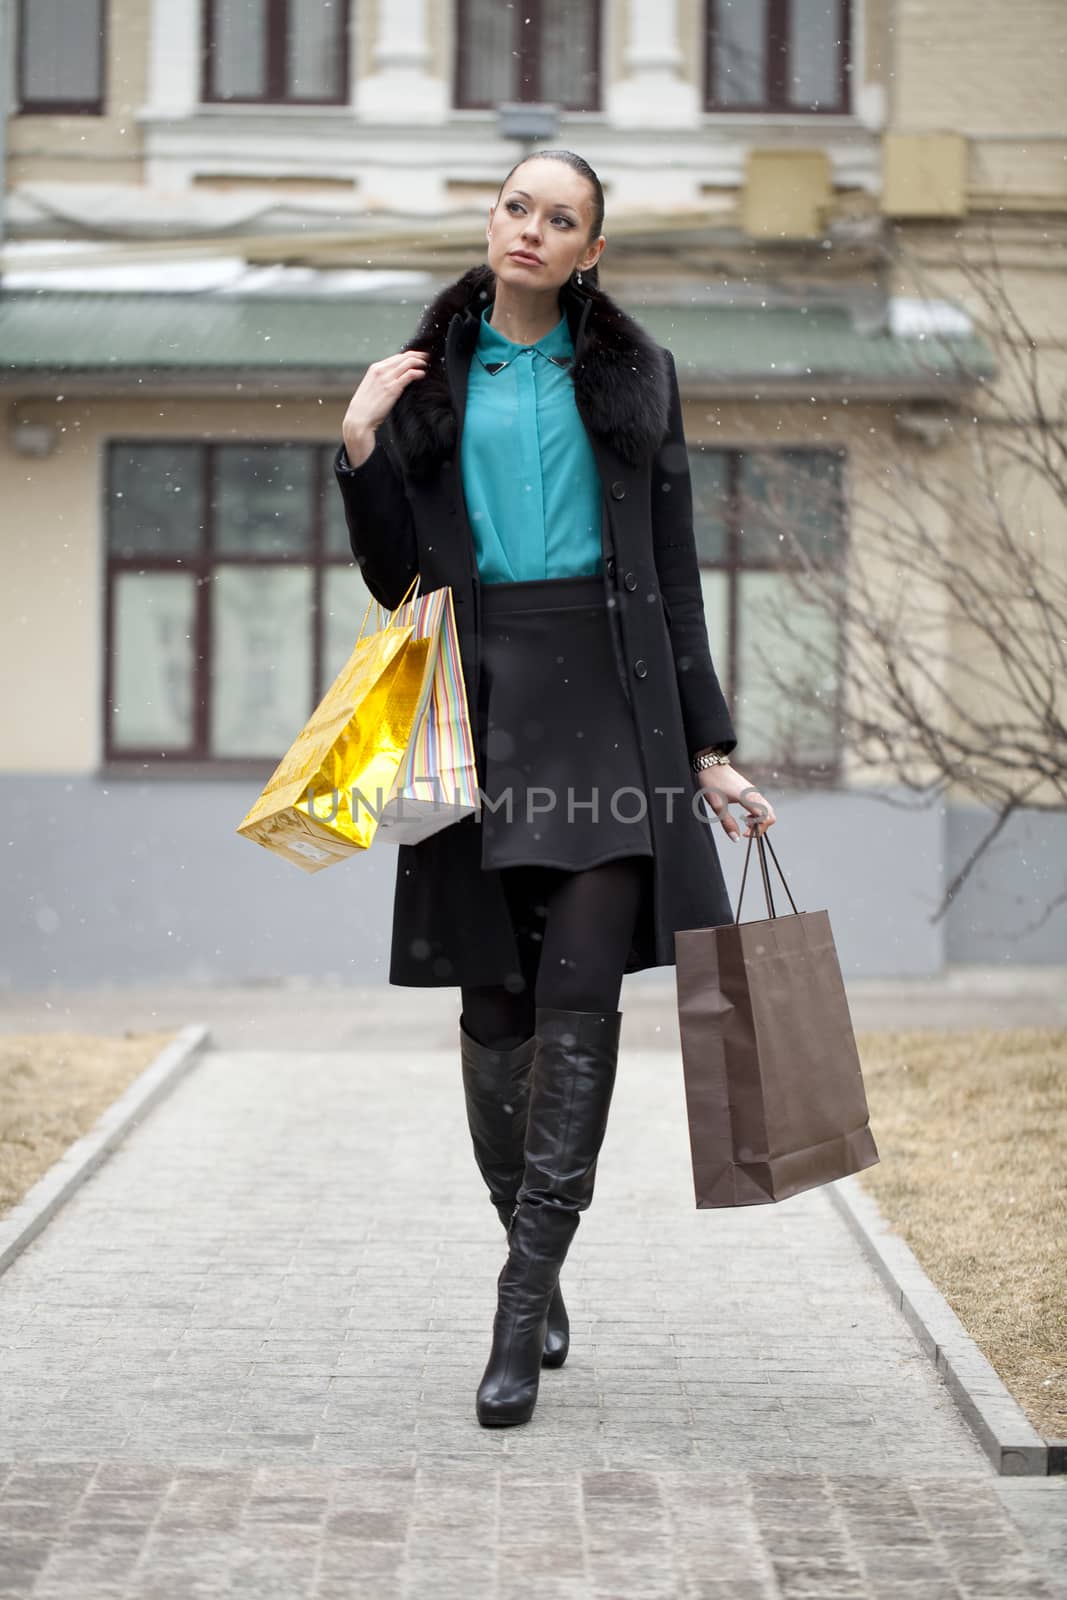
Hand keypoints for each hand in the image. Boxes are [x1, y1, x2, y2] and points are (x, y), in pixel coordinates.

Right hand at [342, 348, 429, 464]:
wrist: (359, 419)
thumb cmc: (366, 407)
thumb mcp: (372, 388)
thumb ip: (382, 380)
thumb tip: (395, 380)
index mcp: (375, 368)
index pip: (396, 357)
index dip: (409, 355)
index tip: (419, 357)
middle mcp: (381, 370)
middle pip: (403, 357)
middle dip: (417, 355)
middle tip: (427, 357)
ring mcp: (386, 378)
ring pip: (408, 363)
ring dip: (419, 362)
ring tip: (426, 364)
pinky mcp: (392, 388)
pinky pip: (409, 375)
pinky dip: (418, 372)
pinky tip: (423, 374)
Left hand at [694, 764, 776, 842]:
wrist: (711, 765)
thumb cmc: (713, 783)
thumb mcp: (717, 806)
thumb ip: (727, 823)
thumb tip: (736, 838)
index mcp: (749, 798)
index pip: (766, 818)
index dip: (758, 830)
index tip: (744, 833)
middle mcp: (756, 795)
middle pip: (771, 816)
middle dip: (761, 827)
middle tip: (745, 830)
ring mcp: (755, 792)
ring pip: (768, 811)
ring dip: (760, 821)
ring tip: (745, 822)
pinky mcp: (752, 792)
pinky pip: (763, 806)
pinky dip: (758, 815)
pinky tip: (745, 815)